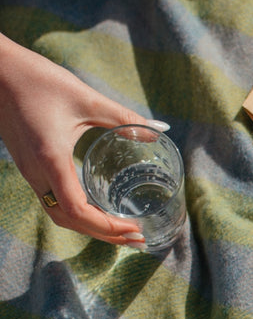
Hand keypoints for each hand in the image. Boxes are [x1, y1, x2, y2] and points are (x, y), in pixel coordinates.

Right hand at [0, 33, 167, 244]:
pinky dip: (76, 213)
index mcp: (50, 159)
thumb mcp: (86, 98)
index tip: (134, 229)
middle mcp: (36, 172)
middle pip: (68, 221)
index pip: (76, 211)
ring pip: (57, 214)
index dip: (106, 227)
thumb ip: (123, 118)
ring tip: (120, 230)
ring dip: (89, 228)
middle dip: (103, 235)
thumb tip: (159, 131)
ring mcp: (29, 171)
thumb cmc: (37, 79)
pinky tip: (97, 208)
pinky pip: (51, 200)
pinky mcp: (28, 165)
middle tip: (136, 238)